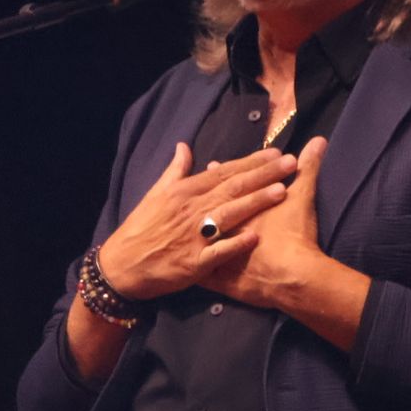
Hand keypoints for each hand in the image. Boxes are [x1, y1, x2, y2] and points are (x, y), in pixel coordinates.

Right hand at [98, 143, 295, 300]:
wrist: (121, 265)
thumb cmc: (140, 228)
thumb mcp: (155, 194)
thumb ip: (175, 170)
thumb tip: (185, 146)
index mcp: (184, 192)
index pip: (223, 172)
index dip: (251, 162)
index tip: (276, 153)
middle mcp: (191, 210)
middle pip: (232, 188)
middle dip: (263, 175)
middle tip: (290, 163)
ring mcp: (193, 236)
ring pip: (229, 214)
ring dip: (256, 202)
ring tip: (282, 191)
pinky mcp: (193, 263)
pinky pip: (218, 251)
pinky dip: (236, 244)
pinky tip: (257, 237)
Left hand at [199, 136, 328, 309]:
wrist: (292, 277)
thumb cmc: (294, 234)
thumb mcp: (302, 196)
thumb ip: (308, 168)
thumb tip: (319, 140)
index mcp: (239, 208)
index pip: (223, 185)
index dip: (217, 174)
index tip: (211, 164)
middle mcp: (223, 228)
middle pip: (206, 210)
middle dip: (199, 200)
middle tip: (193, 192)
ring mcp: (218, 255)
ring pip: (200, 242)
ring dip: (195, 235)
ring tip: (192, 227)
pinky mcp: (219, 280)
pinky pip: (201, 276)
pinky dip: (195, 271)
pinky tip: (187, 270)